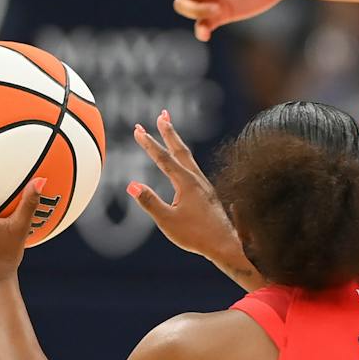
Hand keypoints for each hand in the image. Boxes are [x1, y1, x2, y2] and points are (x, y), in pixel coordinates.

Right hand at [127, 111, 256, 282]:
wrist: (226, 245)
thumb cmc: (196, 236)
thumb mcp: (168, 221)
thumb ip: (150, 202)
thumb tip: (132, 185)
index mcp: (186, 183)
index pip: (163, 158)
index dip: (149, 143)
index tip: (137, 129)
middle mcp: (197, 179)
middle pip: (180, 149)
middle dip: (169, 131)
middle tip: (163, 114)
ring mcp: (204, 186)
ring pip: (188, 157)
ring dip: (177, 142)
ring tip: (169, 130)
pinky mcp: (207, 193)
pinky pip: (193, 168)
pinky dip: (184, 158)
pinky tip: (181, 163)